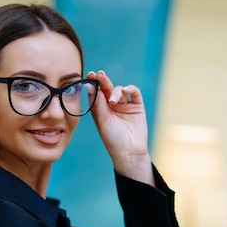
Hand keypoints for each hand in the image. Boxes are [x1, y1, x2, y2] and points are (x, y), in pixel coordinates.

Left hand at [86, 70, 154, 185]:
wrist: (129, 152)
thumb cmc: (112, 139)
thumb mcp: (102, 121)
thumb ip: (98, 104)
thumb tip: (91, 86)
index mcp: (100, 109)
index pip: (96, 92)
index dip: (93, 83)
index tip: (88, 75)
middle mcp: (112, 105)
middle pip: (107, 88)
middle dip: (102, 80)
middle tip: (98, 75)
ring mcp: (125, 105)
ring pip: (119, 89)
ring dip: (115, 91)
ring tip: (113, 101)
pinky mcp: (137, 106)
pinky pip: (134, 93)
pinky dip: (130, 89)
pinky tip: (126, 91)